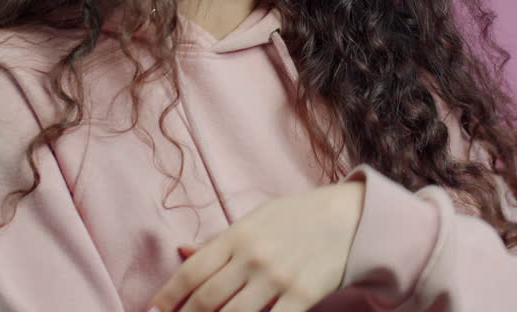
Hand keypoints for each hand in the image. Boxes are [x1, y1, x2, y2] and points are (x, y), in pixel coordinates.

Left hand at [147, 180, 364, 311]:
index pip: (191, 273)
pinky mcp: (302, 296)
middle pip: (206, 300)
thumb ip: (219, 241)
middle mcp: (252, 257)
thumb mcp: (254, 219)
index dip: (167, 298)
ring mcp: (277, 278)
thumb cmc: (297, 217)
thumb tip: (182, 252)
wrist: (348, 217)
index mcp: (236, 236)